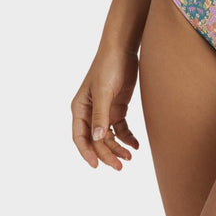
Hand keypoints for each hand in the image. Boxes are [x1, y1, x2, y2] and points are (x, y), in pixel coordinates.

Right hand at [71, 46, 140, 169]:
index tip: (97, 166)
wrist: (123, 49)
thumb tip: (97, 139)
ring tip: (130, 157)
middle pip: (97, 140)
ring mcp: (104, 110)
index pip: (80, 137)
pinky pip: (121, 128)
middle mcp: (90, 111)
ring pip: (109, 137)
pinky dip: (127, 137)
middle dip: (107, 154)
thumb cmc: (108, 66)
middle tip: (121, 166)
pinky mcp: (118, 106)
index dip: (87, 153)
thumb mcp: (103, 92)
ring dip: (118, 147)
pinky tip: (135, 145)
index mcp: (80, 108)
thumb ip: (100, 115)